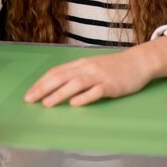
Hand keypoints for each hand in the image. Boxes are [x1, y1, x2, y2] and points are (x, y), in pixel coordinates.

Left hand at [23, 46, 153, 106]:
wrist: (138, 62)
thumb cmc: (113, 67)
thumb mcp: (92, 66)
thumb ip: (77, 74)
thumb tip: (56, 84)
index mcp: (81, 63)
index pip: (57, 71)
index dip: (41, 82)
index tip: (29, 93)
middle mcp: (88, 68)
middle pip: (62, 76)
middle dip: (44, 88)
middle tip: (30, 99)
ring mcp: (100, 76)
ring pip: (76, 83)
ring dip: (60, 93)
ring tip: (47, 103)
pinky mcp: (112, 85)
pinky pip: (96, 91)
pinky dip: (85, 97)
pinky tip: (75, 104)